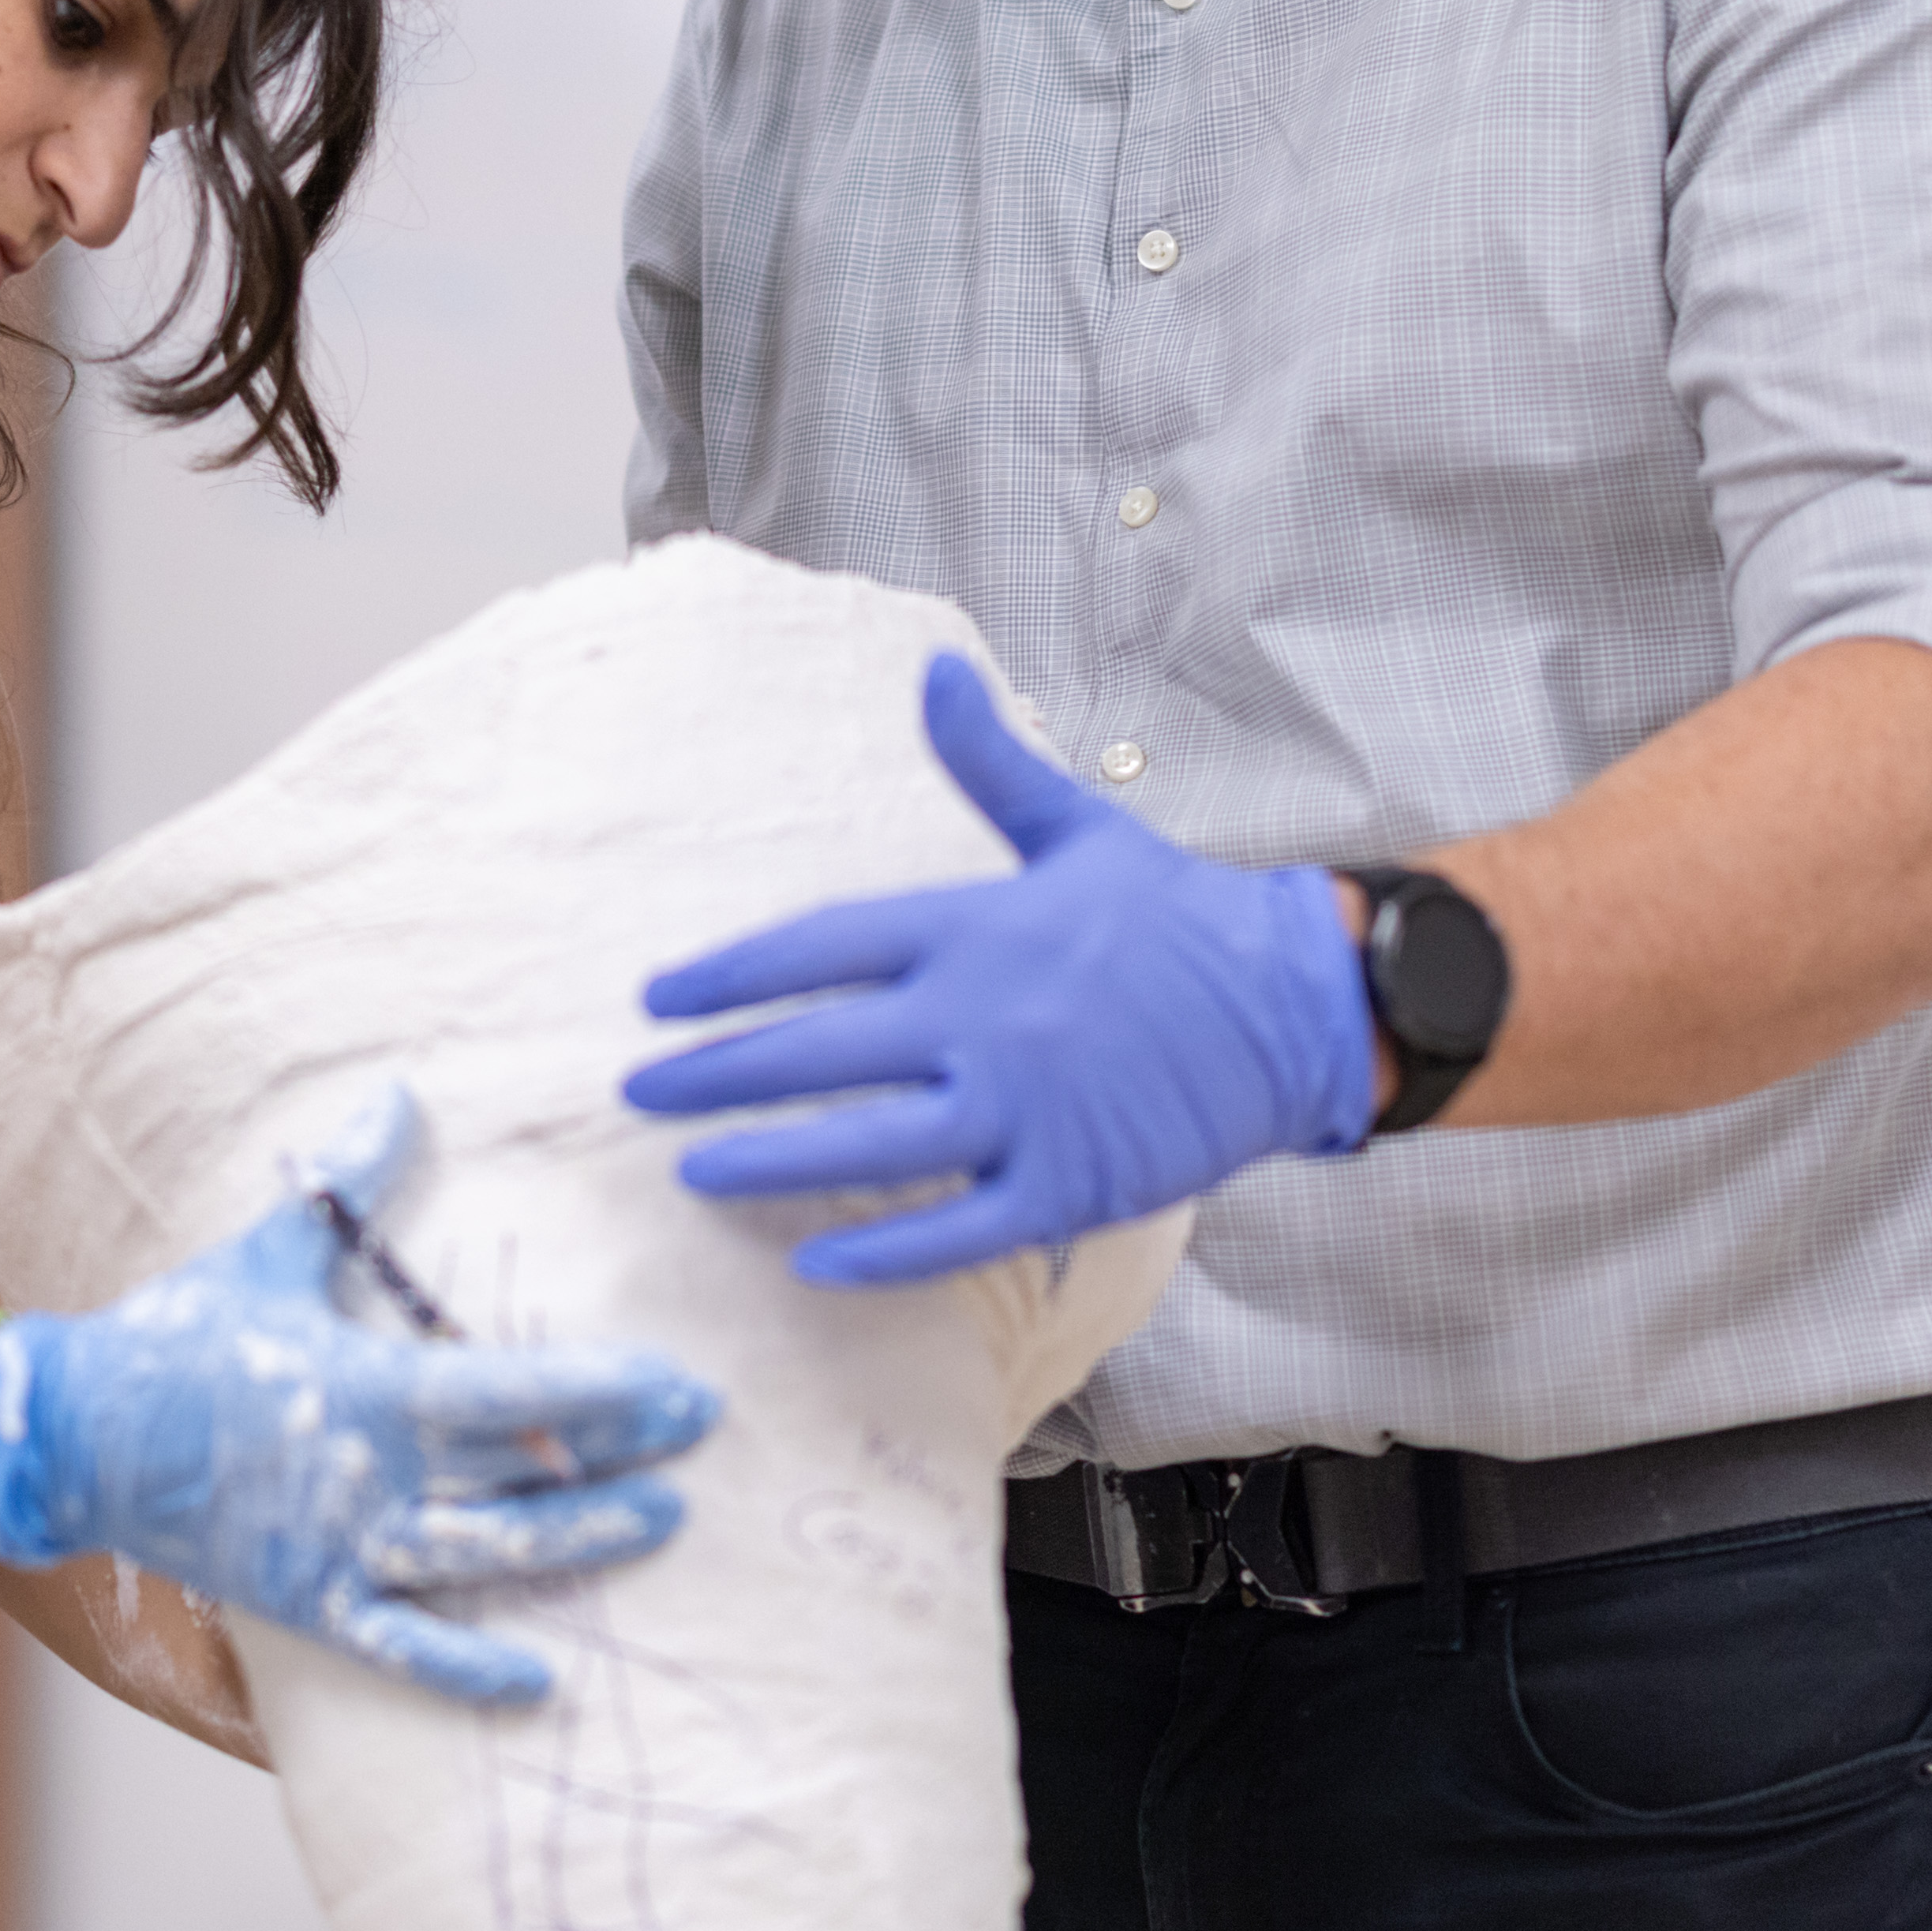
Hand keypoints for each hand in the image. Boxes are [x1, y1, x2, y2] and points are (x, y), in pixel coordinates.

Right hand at [0, 1084, 719, 1708]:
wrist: (70, 1433)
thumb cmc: (174, 1338)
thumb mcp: (267, 1252)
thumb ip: (347, 1185)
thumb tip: (403, 1094)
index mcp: (362, 1386)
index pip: (508, 1389)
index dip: (598, 1390)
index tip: (674, 1383)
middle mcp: (366, 1475)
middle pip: (518, 1472)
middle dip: (617, 1454)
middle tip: (698, 1435)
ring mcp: (341, 1549)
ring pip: (484, 1557)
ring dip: (577, 1541)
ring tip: (660, 1520)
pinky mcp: (310, 1603)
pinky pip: (400, 1646)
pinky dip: (465, 1669)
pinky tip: (538, 1679)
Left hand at [621, 654, 1373, 1290]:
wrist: (1295, 1001)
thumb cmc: (1176, 916)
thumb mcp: (1077, 827)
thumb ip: (987, 762)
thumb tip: (933, 670)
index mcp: (975, 927)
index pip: (820, 949)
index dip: (730, 975)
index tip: (656, 999)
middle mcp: (985, 1017)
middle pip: (822, 1051)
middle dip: (719, 1072)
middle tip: (637, 1092)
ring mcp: (1026, 1107)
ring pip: (872, 1145)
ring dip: (772, 1160)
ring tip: (692, 1171)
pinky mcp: (1069, 1181)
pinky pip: (957, 1226)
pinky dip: (884, 1251)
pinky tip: (813, 1260)